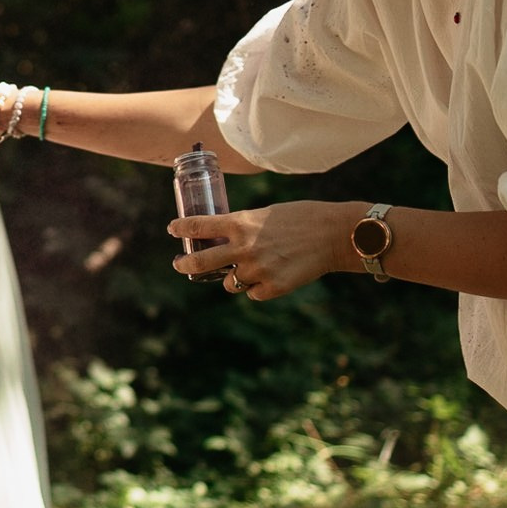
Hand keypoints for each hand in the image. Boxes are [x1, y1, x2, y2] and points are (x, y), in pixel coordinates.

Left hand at [168, 202, 348, 300]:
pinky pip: (252, 293)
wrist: (334, 234)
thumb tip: (223, 238)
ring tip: (250, 267)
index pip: (198, 226)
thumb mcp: (266, 214)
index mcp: (241, 224)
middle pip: (200, 262)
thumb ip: (243, 227)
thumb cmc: (302, 218)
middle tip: (178, 264)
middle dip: (185, 264)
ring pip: (230, 283)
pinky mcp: (272, 288)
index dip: (181, 228)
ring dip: (233, 277)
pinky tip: (271, 275)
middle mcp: (244, 248)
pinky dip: (256, 287)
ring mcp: (257, 270)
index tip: (172, 230)